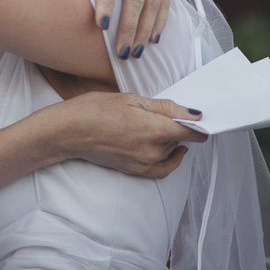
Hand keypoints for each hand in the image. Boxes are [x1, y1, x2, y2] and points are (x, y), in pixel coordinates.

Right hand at [46, 91, 206, 178]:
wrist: (68, 131)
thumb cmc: (94, 110)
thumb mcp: (131, 99)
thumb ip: (164, 107)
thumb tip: (191, 112)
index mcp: (154, 129)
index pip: (192, 131)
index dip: (199, 123)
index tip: (200, 116)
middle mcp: (152, 150)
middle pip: (181, 139)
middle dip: (180, 126)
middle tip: (168, 111)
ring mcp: (144, 163)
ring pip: (171, 151)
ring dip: (171, 139)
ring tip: (158, 124)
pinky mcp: (135, 170)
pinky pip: (162, 169)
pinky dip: (171, 160)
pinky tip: (173, 151)